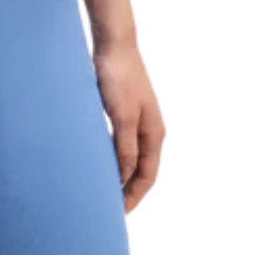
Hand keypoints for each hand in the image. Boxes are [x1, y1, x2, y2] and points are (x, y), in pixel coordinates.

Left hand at [94, 41, 165, 212]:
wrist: (113, 42)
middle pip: (142, 167)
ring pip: (132, 154)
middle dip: (129, 188)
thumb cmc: (118, 77)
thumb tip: (125, 177)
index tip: (119, 212)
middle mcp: (150, 128)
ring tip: (105, 187)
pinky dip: (115, 154)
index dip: (134, 195)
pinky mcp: (124, 108)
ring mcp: (138, 117)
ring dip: (121, 172)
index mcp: (154, 133)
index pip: (147, 175)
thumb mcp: (122, 116)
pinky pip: (122, 140)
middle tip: (110, 206)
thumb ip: (125, 148)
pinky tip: (100, 157)